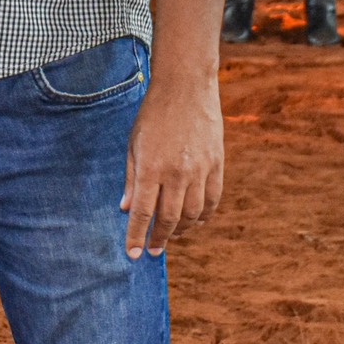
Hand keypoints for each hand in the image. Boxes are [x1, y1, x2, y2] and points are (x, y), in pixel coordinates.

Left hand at [121, 74, 223, 258]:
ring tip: (170, 235)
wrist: (186, 88)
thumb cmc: (153, 115)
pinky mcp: (217, 165)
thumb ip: (131, 178)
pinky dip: (203, 216)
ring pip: (192, 214)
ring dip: (180, 229)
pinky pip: (212, 201)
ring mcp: (200, 170)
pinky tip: (193, 221)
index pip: (143, 212)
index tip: (132, 254)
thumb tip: (126, 208)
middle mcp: (176, 173)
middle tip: (153, 250)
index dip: (136, 236)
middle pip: (168, 218)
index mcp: (151, 167)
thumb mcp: (133, 143)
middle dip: (159, 238)